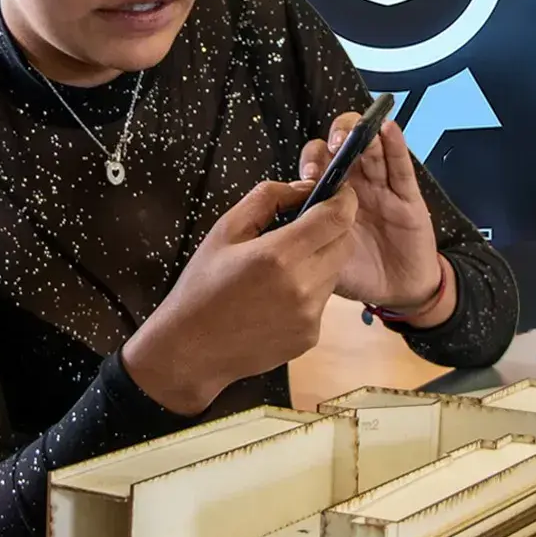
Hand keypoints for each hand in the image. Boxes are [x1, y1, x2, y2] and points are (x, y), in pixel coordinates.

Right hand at [121, 180, 358, 415]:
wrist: (191, 349)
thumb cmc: (202, 285)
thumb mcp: (226, 229)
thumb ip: (268, 198)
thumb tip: (306, 188)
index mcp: (279, 255)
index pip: (338, 218)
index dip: (344, 199)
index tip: (338, 192)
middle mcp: (302, 287)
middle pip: (344, 244)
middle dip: (331, 230)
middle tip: (302, 230)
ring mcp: (309, 315)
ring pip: (334, 272)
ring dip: (318, 261)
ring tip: (279, 270)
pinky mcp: (310, 336)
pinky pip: (322, 301)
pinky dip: (308, 291)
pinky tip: (276, 298)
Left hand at [300, 114, 450, 324]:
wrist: (396, 292)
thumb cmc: (358, 273)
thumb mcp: (325, 258)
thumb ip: (308, 241)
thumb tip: (281, 231)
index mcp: (331, 197)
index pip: (319, 164)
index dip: (313, 162)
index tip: (309, 175)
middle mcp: (356, 186)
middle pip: (344, 147)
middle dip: (337, 139)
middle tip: (334, 147)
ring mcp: (382, 188)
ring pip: (372, 150)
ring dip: (363, 136)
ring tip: (355, 132)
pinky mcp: (408, 198)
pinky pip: (401, 168)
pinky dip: (395, 146)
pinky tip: (387, 129)